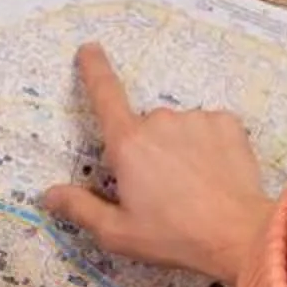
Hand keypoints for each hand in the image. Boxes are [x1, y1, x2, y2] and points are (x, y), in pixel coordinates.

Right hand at [41, 44, 273, 280]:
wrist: (239, 236)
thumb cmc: (175, 237)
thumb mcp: (118, 233)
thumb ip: (80, 209)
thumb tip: (48, 194)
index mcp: (128, 144)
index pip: (104, 95)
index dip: (93, 70)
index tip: (89, 50)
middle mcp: (159, 121)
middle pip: (144, 129)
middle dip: (148, 153)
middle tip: (162, 194)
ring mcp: (195, 118)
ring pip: (178, 130)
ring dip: (179, 151)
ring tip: (193, 189)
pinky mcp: (227, 123)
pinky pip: (208, 129)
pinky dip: (208, 148)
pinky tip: (214, 176)